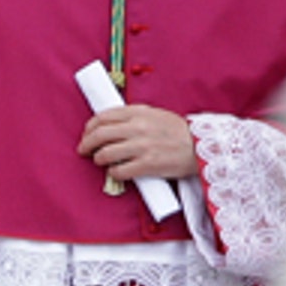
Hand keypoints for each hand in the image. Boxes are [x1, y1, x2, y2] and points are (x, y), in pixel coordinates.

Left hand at [78, 105, 195, 181]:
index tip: (86, 134)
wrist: (202, 146)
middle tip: (84, 150)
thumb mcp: (155, 115)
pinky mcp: (148, 164)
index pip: (103, 117)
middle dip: (86, 144)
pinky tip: (115, 172)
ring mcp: (142, 146)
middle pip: (99, 135)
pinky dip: (113, 173)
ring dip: (98, 159)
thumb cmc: (178, 132)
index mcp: (138, 112)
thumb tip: (108, 124)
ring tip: (100, 161)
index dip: (89, 127)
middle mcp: (138, 127)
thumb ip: (132, 117)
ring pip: (105, 154)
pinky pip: (119, 171)